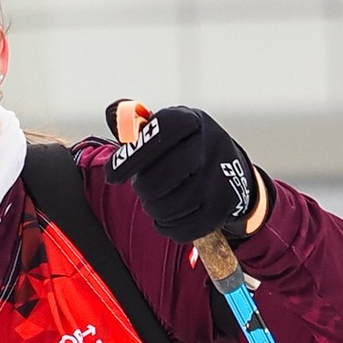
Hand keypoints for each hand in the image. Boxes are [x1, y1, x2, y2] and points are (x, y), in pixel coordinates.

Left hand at [104, 101, 261, 244]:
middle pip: (161, 178)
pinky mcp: (223, 208)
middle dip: (143, 188)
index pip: (159, 134)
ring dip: (154, 208)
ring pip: (170, 207)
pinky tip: (168, 216)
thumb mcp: (166, 128)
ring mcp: (219, 179)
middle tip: (141, 188)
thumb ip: (135, 124)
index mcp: (191, 121)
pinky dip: (168, 226)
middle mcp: (210, 146)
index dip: (131, 157)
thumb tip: (113, 114)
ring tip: (156, 200)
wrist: (231, 170)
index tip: (111, 176)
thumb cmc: (183, 147)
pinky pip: (183, 229)